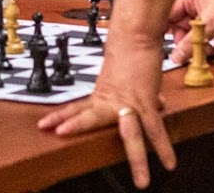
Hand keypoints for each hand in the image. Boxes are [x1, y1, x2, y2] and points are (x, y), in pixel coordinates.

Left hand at [37, 35, 174, 188]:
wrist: (138, 36)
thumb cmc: (133, 52)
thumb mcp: (131, 78)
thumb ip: (139, 95)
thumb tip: (158, 105)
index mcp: (103, 95)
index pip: (77, 108)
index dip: (61, 116)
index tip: (44, 126)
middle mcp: (112, 101)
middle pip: (91, 118)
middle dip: (76, 128)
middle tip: (59, 135)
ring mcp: (129, 103)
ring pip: (129, 134)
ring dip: (136, 159)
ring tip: (142, 181)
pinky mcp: (147, 102)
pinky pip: (156, 129)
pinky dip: (164, 147)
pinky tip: (169, 163)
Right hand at [166, 0, 213, 63]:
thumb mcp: (209, 25)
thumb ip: (191, 42)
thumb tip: (177, 56)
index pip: (169, 15)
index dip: (166, 31)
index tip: (162, 46)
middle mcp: (199, 5)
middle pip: (183, 29)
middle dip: (189, 43)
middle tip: (191, 53)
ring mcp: (211, 16)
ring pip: (198, 37)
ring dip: (203, 47)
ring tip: (209, 51)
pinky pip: (213, 40)